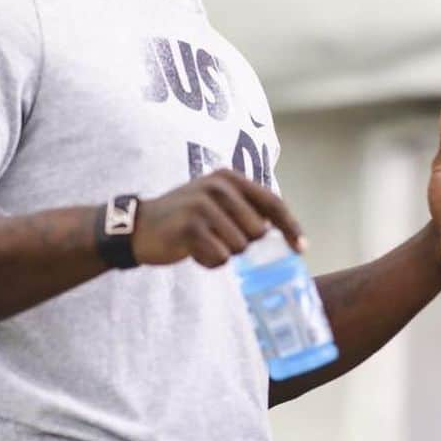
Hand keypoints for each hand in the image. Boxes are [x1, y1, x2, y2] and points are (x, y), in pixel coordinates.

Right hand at [131, 169, 303, 267]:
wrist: (138, 227)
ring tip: (202, 242)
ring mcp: (203, 205)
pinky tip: (192, 251)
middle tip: (216, 237)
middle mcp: (219, 187)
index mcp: (230, 178)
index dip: (290, 226)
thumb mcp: (218, 203)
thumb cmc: (186, 218)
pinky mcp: (190, 227)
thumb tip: (281, 232)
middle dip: (242, 243)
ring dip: (223, 252)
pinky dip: (209, 261)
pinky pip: (219, 257)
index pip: (272, 203)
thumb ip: (246, 211)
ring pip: (239, 247)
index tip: (302, 247)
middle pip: (257, 232)